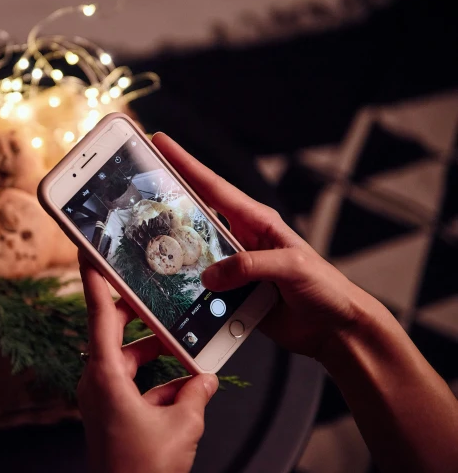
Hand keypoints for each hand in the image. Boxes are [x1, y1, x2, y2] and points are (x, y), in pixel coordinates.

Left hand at [78, 252, 218, 472]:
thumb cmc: (141, 470)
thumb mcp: (182, 424)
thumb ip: (196, 393)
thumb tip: (205, 378)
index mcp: (105, 374)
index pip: (96, 313)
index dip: (91, 276)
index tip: (87, 248)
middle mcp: (98, 380)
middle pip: (115, 331)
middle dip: (140, 314)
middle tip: (157, 292)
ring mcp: (102, 396)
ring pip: (128, 357)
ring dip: (155, 351)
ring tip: (184, 346)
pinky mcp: (111, 411)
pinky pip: (133, 381)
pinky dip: (156, 378)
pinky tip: (184, 384)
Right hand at [152, 133, 375, 360]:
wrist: (334, 328)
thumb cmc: (324, 288)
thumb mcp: (292, 267)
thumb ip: (252, 265)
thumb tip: (210, 275)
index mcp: (256, 221)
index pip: (213, 187)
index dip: (185, 164)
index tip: (161, 143)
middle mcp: (240, 238)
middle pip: (195, 214)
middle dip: (167, 196)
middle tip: (138, 182)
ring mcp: (233, 266)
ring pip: (193, 251)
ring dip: (170, 247)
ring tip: (140, 237)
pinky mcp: (230, 293)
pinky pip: (200, 285)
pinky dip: (183, 284)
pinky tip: (165, 284)